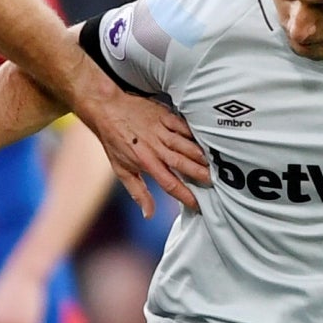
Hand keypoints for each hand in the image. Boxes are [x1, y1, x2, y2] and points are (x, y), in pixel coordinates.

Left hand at [74, 73, 207, 218]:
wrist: (106, 108)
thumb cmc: (114, 141)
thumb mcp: (121, 170)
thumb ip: (138, 192)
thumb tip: (148, 214)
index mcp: (146, 163)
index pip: (169, 183)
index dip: (185, 195)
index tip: (198, 204)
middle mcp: (155, 147)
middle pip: (182, 164)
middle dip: (200, 174)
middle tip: (215, 183)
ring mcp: (161, 131)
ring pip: (186, 144)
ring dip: (201, 155)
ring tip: (215, 164)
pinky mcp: (165, 115)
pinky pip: (184, 126)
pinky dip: (195, 133)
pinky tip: (207, 139)